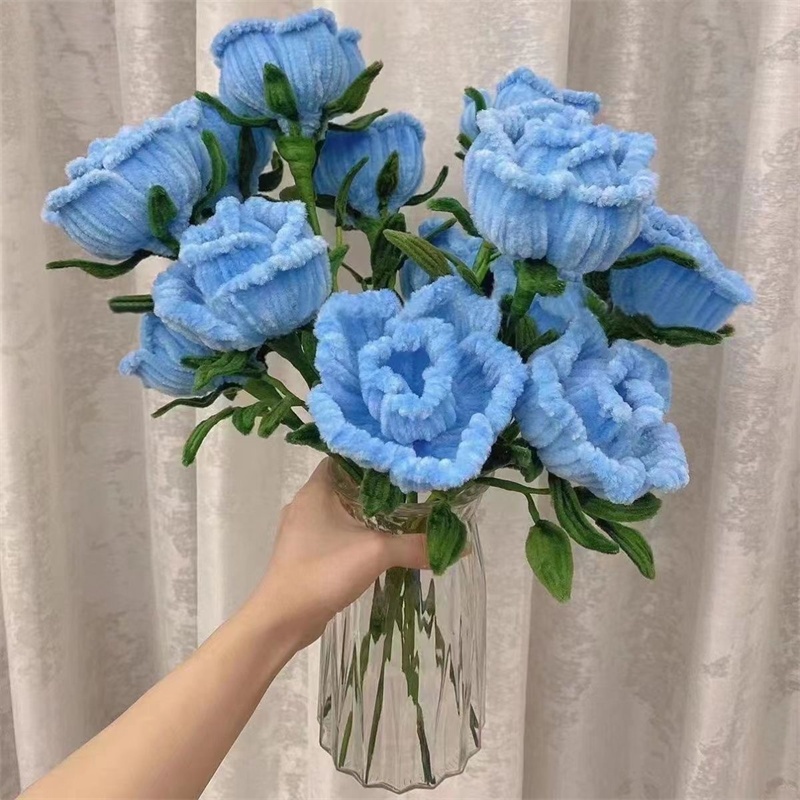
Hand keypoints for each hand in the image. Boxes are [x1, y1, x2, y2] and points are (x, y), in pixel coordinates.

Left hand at [249, 458, 427, 649]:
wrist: (283, 619)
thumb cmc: (323, 571)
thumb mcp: (376, 553)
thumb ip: (416, 545)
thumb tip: (462, 548)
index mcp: (316, 490)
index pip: (344, 455)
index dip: (372, 455)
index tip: (401, 459)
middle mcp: (306, 503)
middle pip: (345, 483)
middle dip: (375, 486)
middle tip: (410, 486)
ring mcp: (302, 529)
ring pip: (340, 510)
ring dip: (366, 512)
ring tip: (400, 512)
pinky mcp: (304, 552)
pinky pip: (334, 532)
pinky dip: (355, 533)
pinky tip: (378, 542)